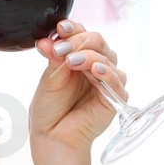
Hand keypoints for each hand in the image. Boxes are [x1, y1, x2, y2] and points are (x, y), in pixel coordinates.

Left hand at [28, 19, 127, 156]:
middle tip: (61, 49)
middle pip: (97, 41)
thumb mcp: (49, 78)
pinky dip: (106, 72)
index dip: (73, 28)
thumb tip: (47, 40)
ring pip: (107, 57)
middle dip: (79, 41)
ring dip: (89, 56)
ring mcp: (107, 80)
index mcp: (80, 56)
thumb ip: (53, 58)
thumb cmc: (50, 109)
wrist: (53, 136)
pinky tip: (95, 69)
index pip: (82, 34)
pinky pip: (116, 80)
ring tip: (71, 61)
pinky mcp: (116, 97)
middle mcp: (96, 65)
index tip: (61, 28)